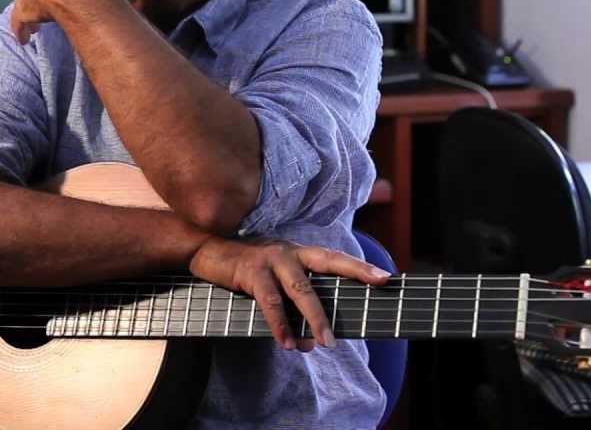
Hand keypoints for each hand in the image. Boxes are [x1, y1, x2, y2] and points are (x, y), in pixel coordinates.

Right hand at [189, 236, 390, 350]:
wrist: (204, 248)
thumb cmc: (242, 265)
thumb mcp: (271, 273)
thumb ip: (291, 295)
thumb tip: (311, 335)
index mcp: (297, 251)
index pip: (334, 257)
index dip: (359, 266)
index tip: (385, 277)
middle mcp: (288, 251)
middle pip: (326, 264)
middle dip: (354, 275)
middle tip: (376, 289)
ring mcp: (270, 259)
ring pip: (301, 290)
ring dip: (315, 318)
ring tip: (324, 343)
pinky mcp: (252, 272)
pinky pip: (270, 303)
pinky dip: (280, 325)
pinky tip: (287, 342)